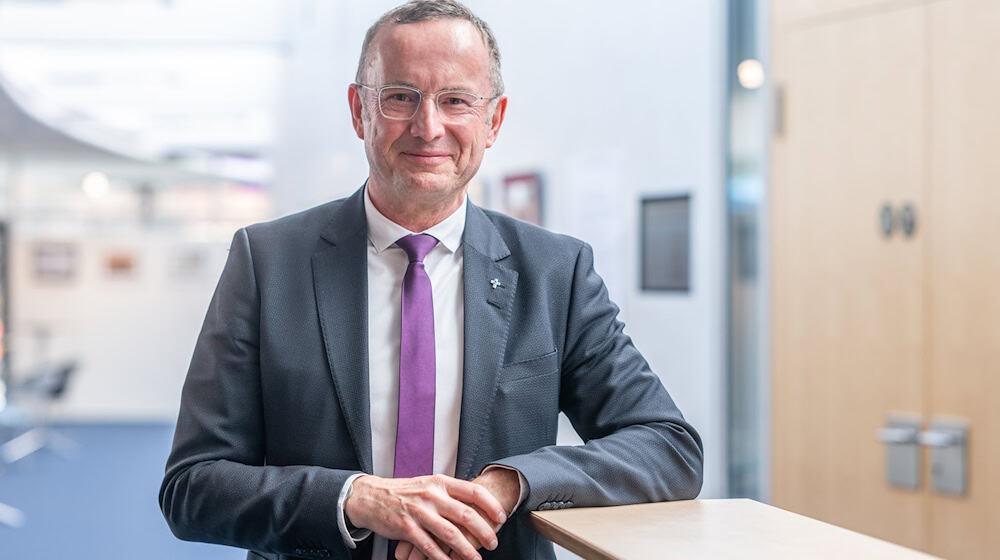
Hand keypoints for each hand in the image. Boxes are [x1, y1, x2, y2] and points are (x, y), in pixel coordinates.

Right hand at [344, 474, 505, 559]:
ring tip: (476, 559)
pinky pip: (429, 547)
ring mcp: (419, 512)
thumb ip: (450, 493)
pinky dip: (442, 558)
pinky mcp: (407, 528)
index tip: (501, 517)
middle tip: (493, 543)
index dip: (491, 506)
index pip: (474, 491)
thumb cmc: (404, 492)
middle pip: (466, 515)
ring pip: (450, 534)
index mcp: (440, 483)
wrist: (372, 497)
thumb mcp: (429, 485)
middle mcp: (432, 495)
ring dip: (466, 550)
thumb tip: (477, 504)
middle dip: (484, 532)